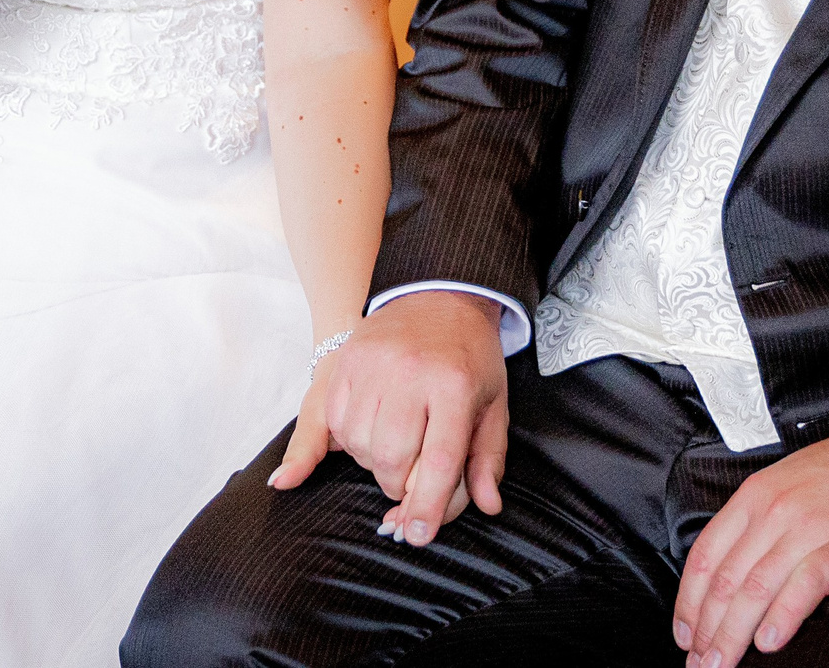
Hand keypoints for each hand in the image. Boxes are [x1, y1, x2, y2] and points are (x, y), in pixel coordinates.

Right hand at [273, 289, 507, 547]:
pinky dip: (348, 439)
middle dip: (399, 484)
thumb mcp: (493, 404)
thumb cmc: (469, 357)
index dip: (427, 504)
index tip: (419, 533)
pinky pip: (335, 421)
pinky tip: (369, 430)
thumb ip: (488, 457)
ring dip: (373, 462)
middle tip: (410, 479)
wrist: (438, 295)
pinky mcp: (347, 360)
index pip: (438, 459)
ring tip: (393, 446)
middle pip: (391, 458)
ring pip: (358, 444)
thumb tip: (487, 505)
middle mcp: (410, 373)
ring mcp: (373, 364)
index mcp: (454, 385)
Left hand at [673, 420, 828, 665]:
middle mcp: (774, 510)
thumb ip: (760, 523)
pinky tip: (770, 643)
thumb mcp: (790, 485)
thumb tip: (733, 575)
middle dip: (706, 630)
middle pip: (725, 580)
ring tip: (723, 665)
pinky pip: (806, 584)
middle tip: (700, 665)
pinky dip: (784, 616)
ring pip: (757, 588)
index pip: (704, 556)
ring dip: (734, 634)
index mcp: (755, 496)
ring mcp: (809, 526)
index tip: (683, 636)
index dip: (688, 603)